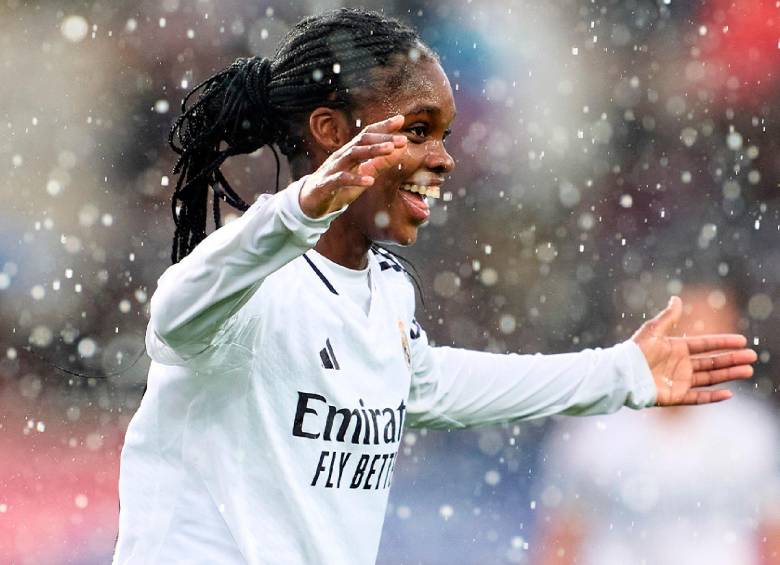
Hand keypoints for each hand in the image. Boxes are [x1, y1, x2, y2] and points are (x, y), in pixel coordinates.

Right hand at [299, 115, 407, 217]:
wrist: (311, 202)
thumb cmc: (339, 187)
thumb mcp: (363, 175)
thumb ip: (379, 164)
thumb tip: (400, 151)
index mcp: (351, 152)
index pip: (367, 134)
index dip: (383, 127)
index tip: (401, 120)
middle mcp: (342, 156)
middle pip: (362, 141)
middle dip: (383, 138)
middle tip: (403, 139)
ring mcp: (333, 168)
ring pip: (353, 154)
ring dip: (372, 150)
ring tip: (390, 149)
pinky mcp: (326, 184)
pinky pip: (341, 179)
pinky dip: (356, 179)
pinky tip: (370, 181)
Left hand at [631, 296, 756, 405]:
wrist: (622, 373)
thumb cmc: (635, 351)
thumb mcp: (653, 331)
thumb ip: (668, 317)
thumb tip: (676, 298)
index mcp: (676, 348)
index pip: (705, 345)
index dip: (723, 343)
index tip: (742, 341)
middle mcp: (680, 365)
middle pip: (712, 362)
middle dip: (732, 359)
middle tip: (752, 357)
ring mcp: (679, 381)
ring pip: (709, 378)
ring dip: (728, 375)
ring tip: (747, 371)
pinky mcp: (675, 396)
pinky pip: (697, 397)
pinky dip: (713, 397)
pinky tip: (729, 394)